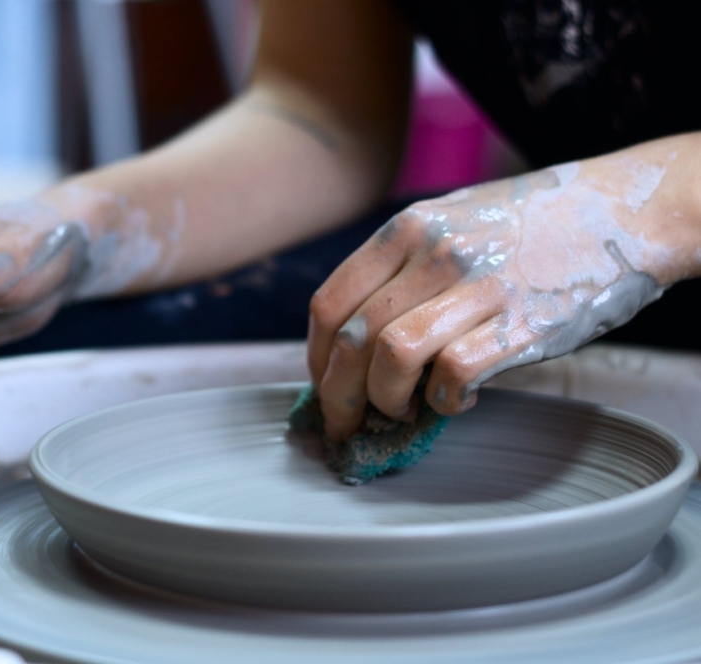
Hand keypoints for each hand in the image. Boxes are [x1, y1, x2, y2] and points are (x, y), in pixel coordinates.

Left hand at [307, 157, 676, 440]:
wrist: (622, 211)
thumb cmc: (531, 224)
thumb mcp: (453, 219)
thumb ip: (403, 266)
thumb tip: (359, 338)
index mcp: (408, 227)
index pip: (330, 302)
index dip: (315, 357)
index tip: (323, 384)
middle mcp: (434, 252)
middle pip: (352, 339)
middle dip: (337, 395)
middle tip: (346, 422)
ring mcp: (478, 286)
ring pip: (392, 357)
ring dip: (384, 401)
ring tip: (400, 411)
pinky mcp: (521, 322)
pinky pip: (454, 374)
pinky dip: (444, 402)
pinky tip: (455, 400)